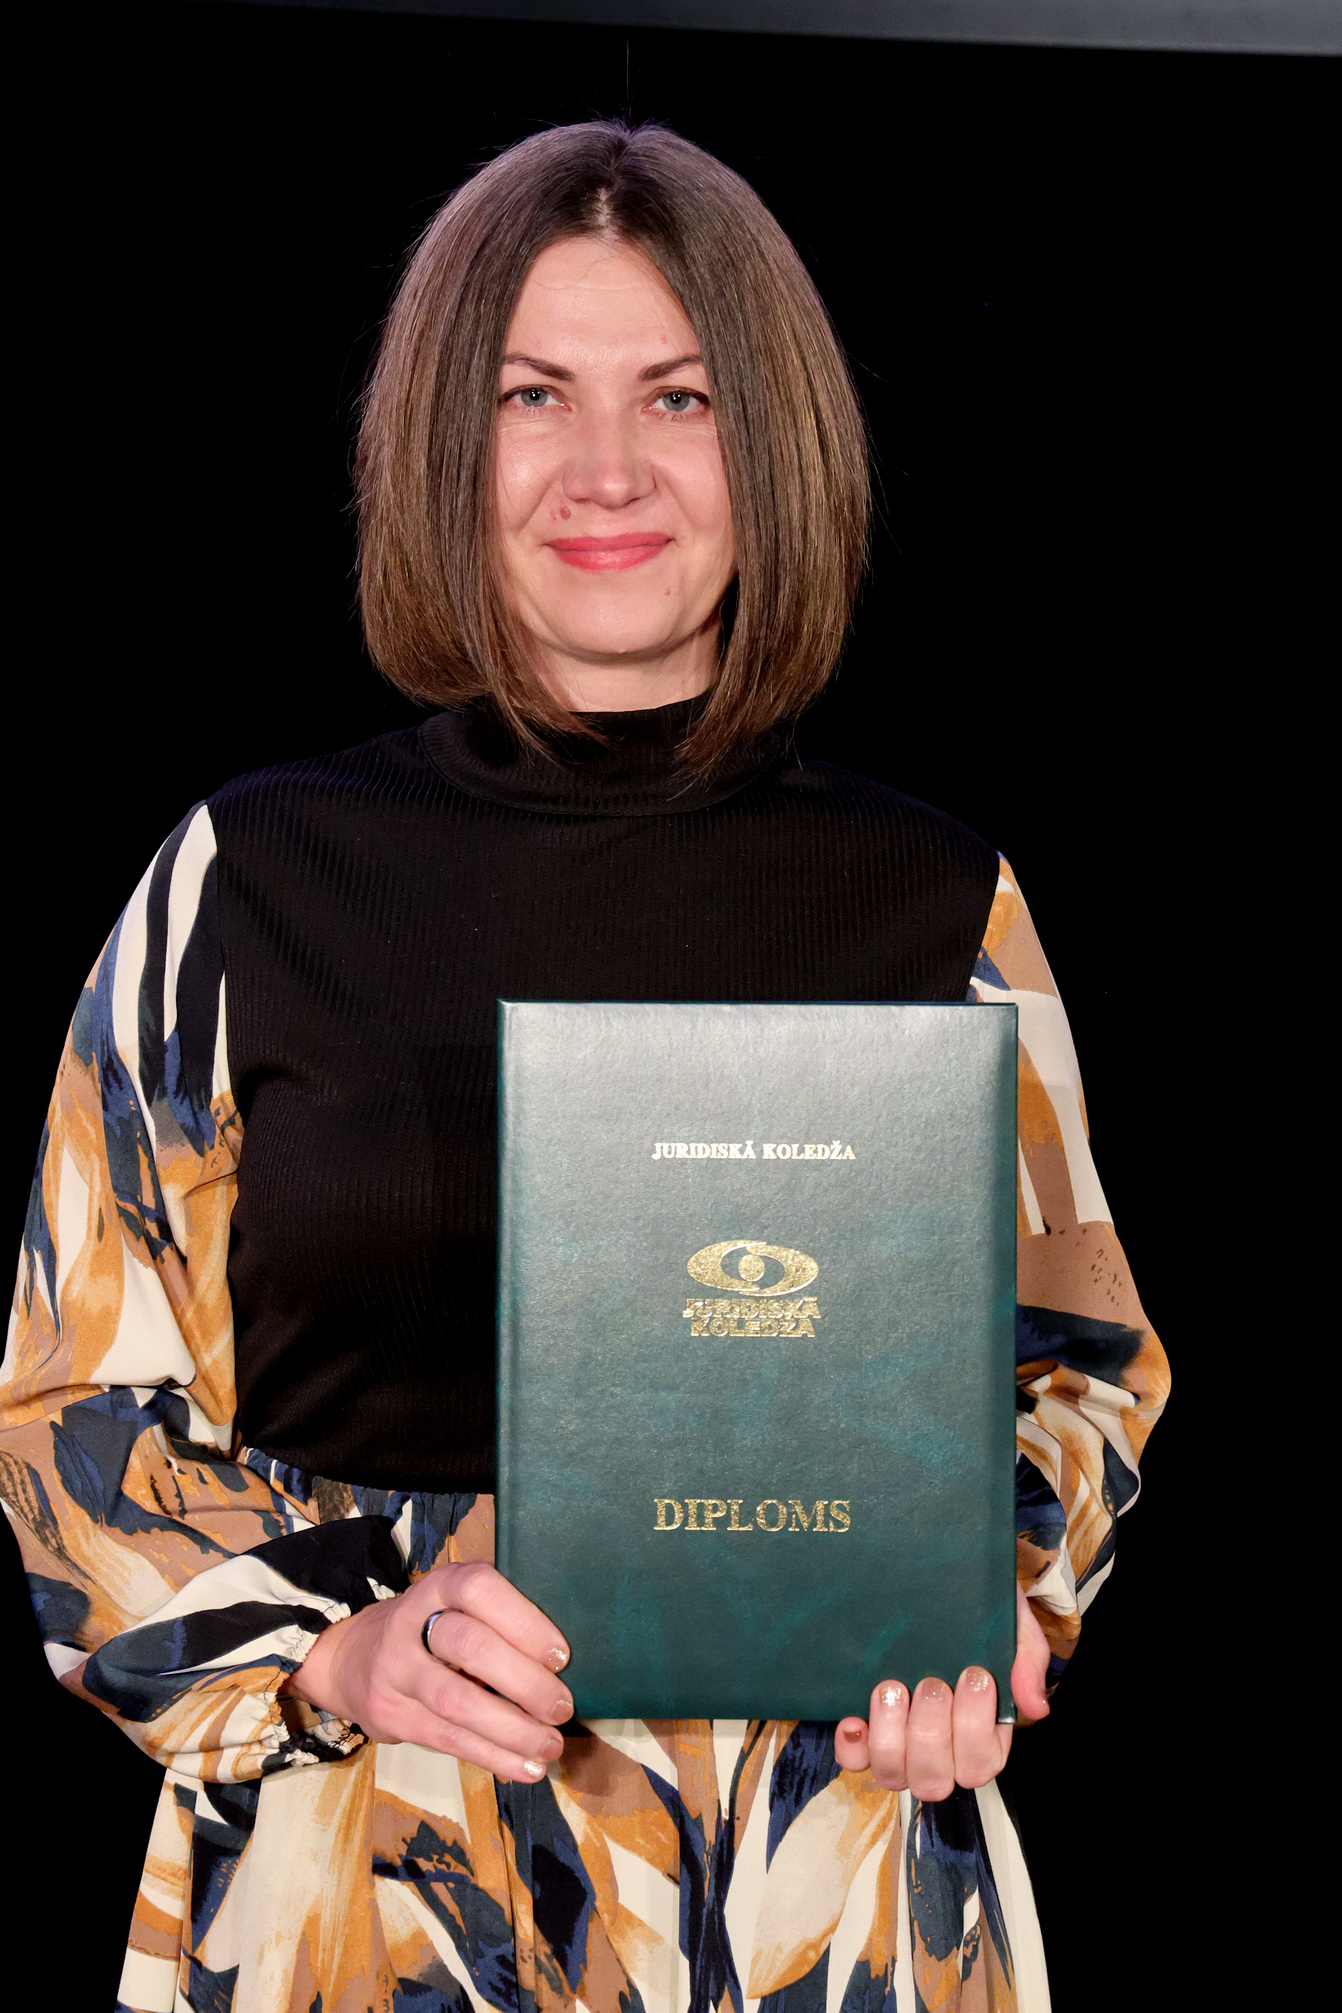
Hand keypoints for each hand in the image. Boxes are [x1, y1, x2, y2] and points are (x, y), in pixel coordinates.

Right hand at [281, 1560, 573, 1781]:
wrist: (348, 1660)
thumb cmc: (427, 1630)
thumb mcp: (451, 1607)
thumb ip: (495, 1623)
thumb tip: (563, 1667)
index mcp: (438, 1586)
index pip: (478, 1589)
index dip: (523, 1621)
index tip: (561, 1655)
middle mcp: (410, 1622)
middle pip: (469, 1647)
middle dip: (524, 1682)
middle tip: (562, 1708)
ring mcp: (395, 1670)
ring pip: (457, 1702)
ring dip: (512, 1730)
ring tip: (550, 1747)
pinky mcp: (391, 1716)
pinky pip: (447, 1739)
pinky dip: (492, 1756)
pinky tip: (525, 1767)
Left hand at [834, 1583, 1049, 1798]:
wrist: (934, 1578)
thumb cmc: (979, 1612)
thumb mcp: (1013, 1625)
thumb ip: (1027, 1662)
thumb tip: (1035, 1708)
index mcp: (982, 1736)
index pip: (980, 1764)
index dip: (975, 1729)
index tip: (975, 1674)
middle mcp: (941, 1750)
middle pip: (934, 1780)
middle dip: (932, 1733)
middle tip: (932, 1683)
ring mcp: (900, 1744)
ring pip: (893, 1775)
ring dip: (891, 1736)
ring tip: (892, 1687)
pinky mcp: (865, 1730)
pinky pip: (853, 1760)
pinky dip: (852, 1746)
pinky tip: (854, 1718)